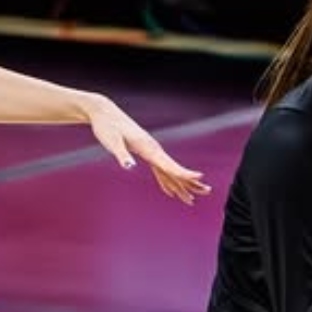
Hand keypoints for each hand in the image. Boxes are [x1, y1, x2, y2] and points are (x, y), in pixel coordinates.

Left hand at [87, 97, 211, 204]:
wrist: (104, 112)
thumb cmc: (106, 127)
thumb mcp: (111, 142)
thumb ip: (122, 155)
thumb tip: (129, 167)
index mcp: (149, 148)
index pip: (170, 164)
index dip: (184, 173)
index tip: (200, 177)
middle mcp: (154, 150)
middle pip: (176, 169)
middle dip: (191, 182)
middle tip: (207, 191)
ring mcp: (151, 151)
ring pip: (170, 171)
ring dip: (182, 185)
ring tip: (192, 199)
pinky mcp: (145, 153)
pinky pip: (160, 170)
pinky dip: (167, 181)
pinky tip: (170, 191)